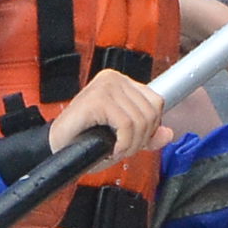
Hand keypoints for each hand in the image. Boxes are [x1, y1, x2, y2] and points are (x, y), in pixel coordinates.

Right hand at [48, 66, 169, 168]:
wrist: (57, 147)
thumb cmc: (85, 139)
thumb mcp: (124, 137)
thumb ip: (147, 135)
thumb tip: (169, 134)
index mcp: (120, 82)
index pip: (156, 101)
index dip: (151, 127)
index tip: (135, 140)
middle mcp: (113, 78)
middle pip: (151, 112)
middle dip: (141, 139)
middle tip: (123, 149)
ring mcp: (105, 86)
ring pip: (140, 120)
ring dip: (131, 144)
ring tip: (115, 149)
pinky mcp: (97, 99)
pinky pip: (126, 125)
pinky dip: (123, 143)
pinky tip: (111, 148)